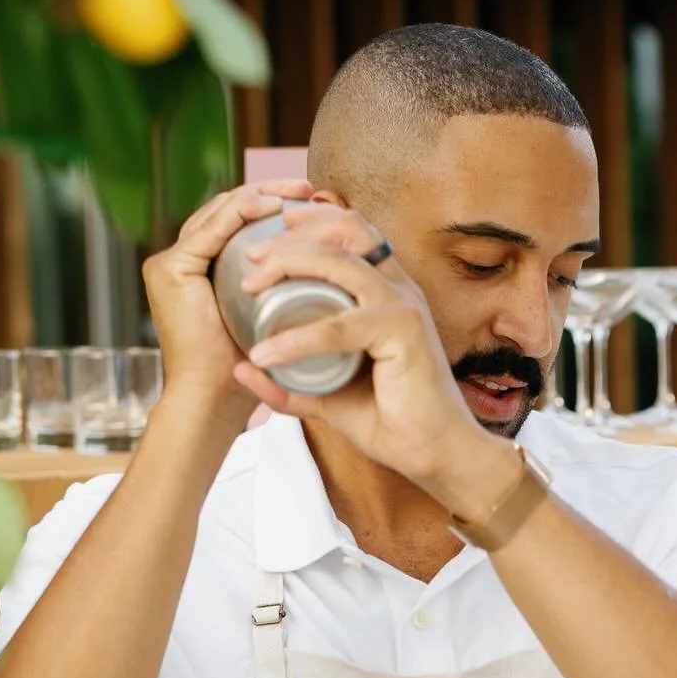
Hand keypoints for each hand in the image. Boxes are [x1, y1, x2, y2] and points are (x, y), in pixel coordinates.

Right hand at [142, 178, 313, 432]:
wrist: (214, 402)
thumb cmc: (248, 370)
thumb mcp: (269, 319)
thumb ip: (282, 292)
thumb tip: (326, 270)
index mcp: (198, 269)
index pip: (234, 222)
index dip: (271, 204)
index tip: (311, 201)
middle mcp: (179, 261)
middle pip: (226, 211)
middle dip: (269, 193)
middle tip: (308, 189)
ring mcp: (170, 263)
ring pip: (219, 212)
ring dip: (260, 195)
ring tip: (298, 193)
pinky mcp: (170, 269)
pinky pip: (210, 230)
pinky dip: (241, 213)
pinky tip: (272, 206)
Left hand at [231, 203, 503, 500]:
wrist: (433, 454)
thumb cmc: (391, 421)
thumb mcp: (328, 395)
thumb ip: (289, 382)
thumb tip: (243, 369)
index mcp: (387, 293)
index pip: (351, 233)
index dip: (309, 223)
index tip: (262, 243)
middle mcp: (398, 289)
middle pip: (345, 231)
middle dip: (290, 236)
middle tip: (250, 259)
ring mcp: (403, 305)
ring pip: (340, 262)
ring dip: (289, 264)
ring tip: (251, 286)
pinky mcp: (404, 331)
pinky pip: (339, 326)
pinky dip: (297, 337)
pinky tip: (265, 353)